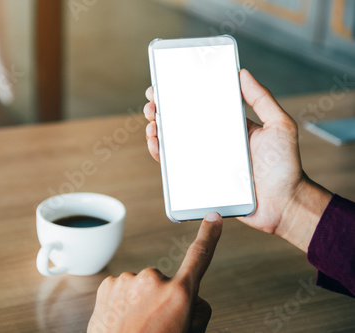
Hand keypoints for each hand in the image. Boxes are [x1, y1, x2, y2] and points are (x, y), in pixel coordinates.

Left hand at [88, 212, 222, 332]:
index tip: (214, 218)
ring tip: (136, 325)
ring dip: (141, 301)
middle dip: (163, 298)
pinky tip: (122, 320)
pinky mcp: (108, 283)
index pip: (199, 257)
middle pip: (166, 283)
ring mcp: (128, 280)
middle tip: (156, 325)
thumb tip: (191, 298)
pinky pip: (123, 289)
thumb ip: (196, 311)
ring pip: (142, 287)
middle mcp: (153, 280)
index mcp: (179, 294)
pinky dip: (123, 301)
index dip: (209, 235)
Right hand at [144, 69, 331, 251]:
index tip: (164, 87)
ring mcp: (206, 160)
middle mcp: (215, 141)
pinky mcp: (201, 179)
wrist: (284, 204)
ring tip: (152, 124)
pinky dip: (161, 155)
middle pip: (181, 122)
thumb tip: (242, 73)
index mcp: (229, 126)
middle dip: (162, 111)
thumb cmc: (286, 166)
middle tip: (153, 106)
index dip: (180, 95)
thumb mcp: (279, 126)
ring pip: (174, 143)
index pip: (200, 105)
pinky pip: (176, 167)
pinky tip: (156, 145)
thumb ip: (262, 99)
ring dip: (157, 131)